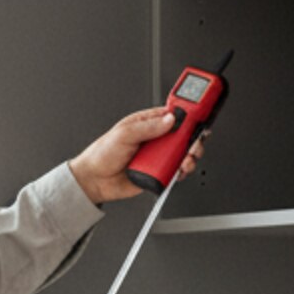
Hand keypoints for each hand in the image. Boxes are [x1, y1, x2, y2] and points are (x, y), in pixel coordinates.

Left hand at [68, 106, 208, 205]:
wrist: (95, 180)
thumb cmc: (103, 153)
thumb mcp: (125, 133)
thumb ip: (148, 127)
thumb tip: (169, 120)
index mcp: (148, 122)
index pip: (173, 114)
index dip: (187, 113)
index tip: (198, 113)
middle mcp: (155, 138)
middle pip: (183, 135)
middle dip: (193, 138)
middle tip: (194, 142)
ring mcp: (158, 156)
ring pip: (182, 154)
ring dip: (189, 157)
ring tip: (186, 160)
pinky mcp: (158, 173)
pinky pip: (175, 172)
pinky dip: (181, 172)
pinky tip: (179, 171)